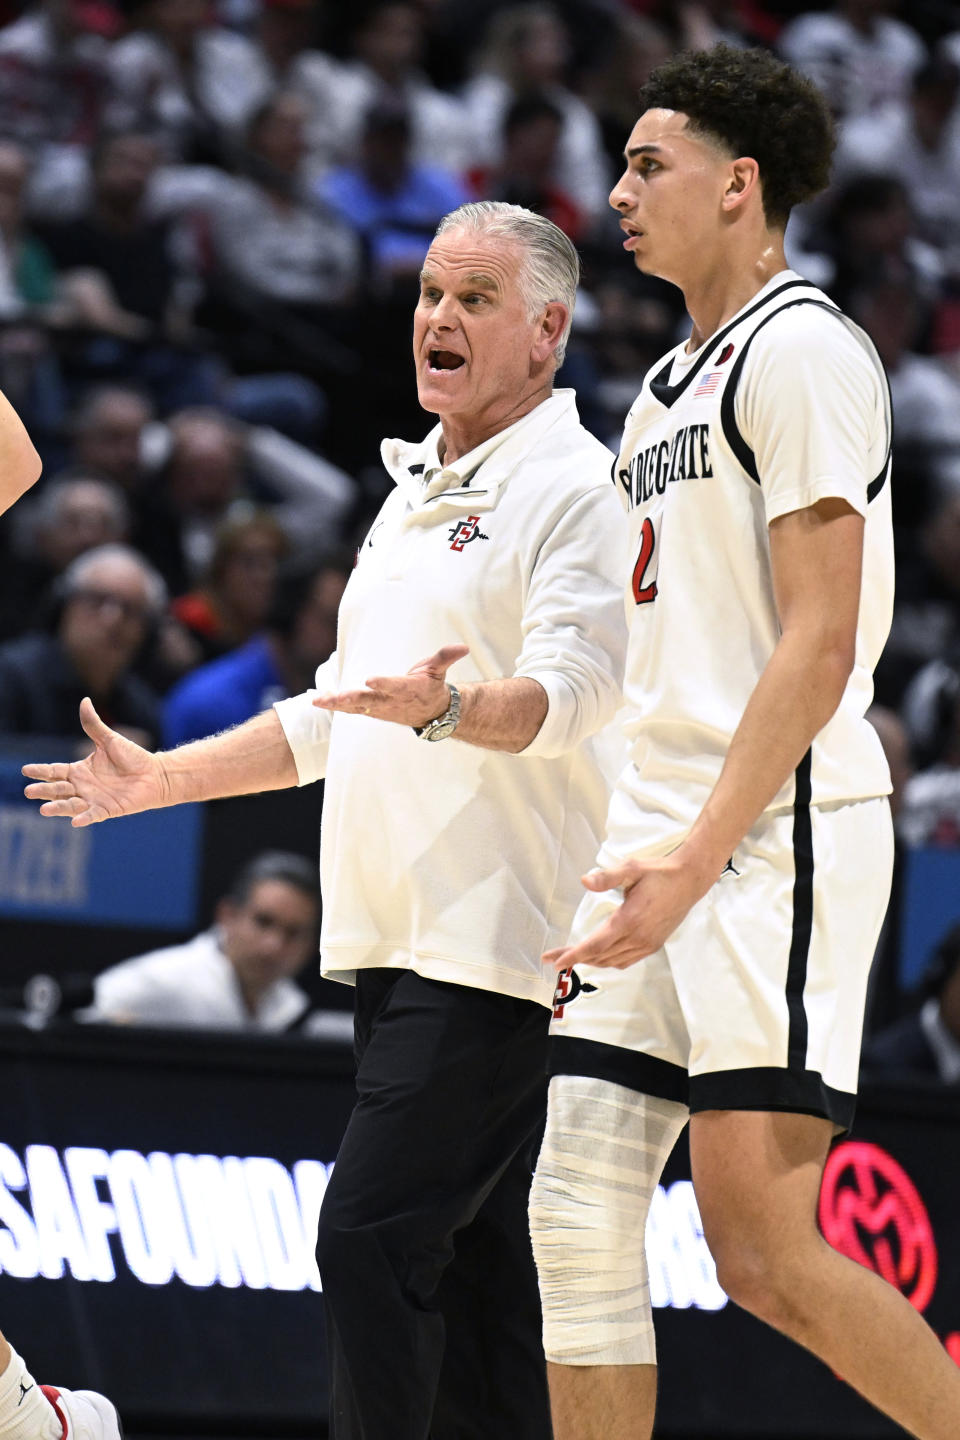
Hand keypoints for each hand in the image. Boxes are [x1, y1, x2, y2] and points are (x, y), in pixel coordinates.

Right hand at [22, 697, 168, 826]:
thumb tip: (85, 700)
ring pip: (70, 805)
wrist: (155, 774)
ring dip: (58, 807)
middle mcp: (82, 787)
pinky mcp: (108, 810)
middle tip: (29, 791)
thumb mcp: (109, 740)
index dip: (40, 771)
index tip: (26, 770)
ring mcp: (94, 800)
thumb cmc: (132, 757)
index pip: (54, 771)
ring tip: (43, 809)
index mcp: (79, 771)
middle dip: (44, 791)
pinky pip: (93, 815)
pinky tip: (76, 822)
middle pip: (58, 789)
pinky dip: (84, 818)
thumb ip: (94, 724)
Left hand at [312, 644, 468, 728]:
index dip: (384, 684)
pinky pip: (350, 709)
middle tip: (337, 698)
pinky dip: (334, 705)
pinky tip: (317, 700)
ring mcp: (380, 708)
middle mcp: (392, 701)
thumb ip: (446, 657)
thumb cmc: (432, 686)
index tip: (369, 680)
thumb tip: (463, 647)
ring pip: (356, 706)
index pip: (395, 686)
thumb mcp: (439, 671)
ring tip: (317, 700)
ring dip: (336, 704)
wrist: (432, 714)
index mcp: (409, 690)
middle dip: (352, 699)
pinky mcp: (371, 710)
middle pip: (370, 700)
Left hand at [543, 851, 715, 971]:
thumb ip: (607, 876)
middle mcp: (638, 937)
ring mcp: (647, 943)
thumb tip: (584, 881)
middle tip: (553, 957)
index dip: (574, 955)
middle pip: (599, 955)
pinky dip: (609, 961)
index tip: (555, 962)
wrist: (690, 879)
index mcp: (629, 920)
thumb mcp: (632, 867)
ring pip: (612, 961)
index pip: (596, 945)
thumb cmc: (659, 872)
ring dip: (591, 961)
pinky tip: (601, 956)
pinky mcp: (654, 944)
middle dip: (574, 958)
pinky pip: (626, 960)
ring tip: (573, 957)